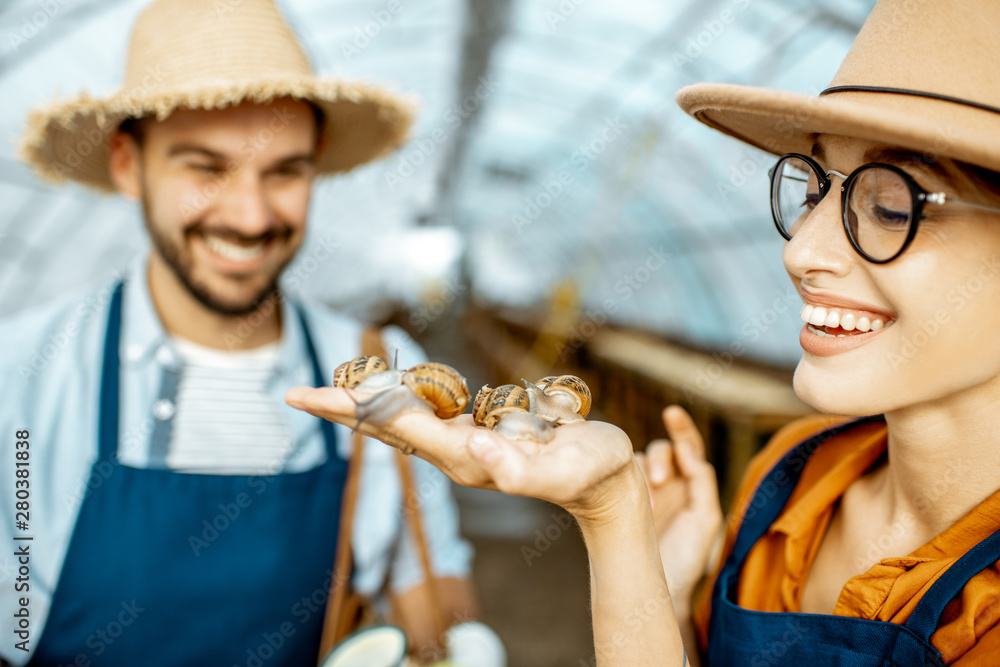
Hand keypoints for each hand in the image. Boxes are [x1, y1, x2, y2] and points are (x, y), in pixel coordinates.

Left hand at [284, 386, 638, 519]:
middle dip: (344, 409)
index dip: (354, 408)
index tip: (310, 397)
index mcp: (468, 456)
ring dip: (366, 403)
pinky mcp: (481, 433)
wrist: (606, 483)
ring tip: (328, 389)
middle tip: (296, 394)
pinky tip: (386, 388)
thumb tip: (475, 444)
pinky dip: (402, 396)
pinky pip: (430, 411)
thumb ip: (522, 467)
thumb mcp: (568, 469)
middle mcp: (457, 451)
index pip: (399, 426)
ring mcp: (466, 443)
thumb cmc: (593, 473)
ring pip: (405, 417)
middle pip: (389, 425)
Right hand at [634, 406, 721, 614]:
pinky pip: (619, 479)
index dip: (681, 427)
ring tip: (648, 499)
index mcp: (690, 485)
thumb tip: (687, 450)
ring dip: (642, 472)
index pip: (687, 446)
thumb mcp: (705, 519)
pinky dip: (624, 481)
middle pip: (661, 451)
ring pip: (637, 462)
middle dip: (659, 459)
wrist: (661, 590)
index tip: (671, 413)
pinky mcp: (621, 501)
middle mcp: (667, 484)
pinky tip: (632, 498)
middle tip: (657, 482)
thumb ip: (702, 481)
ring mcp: (642, 492)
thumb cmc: (686, 559)